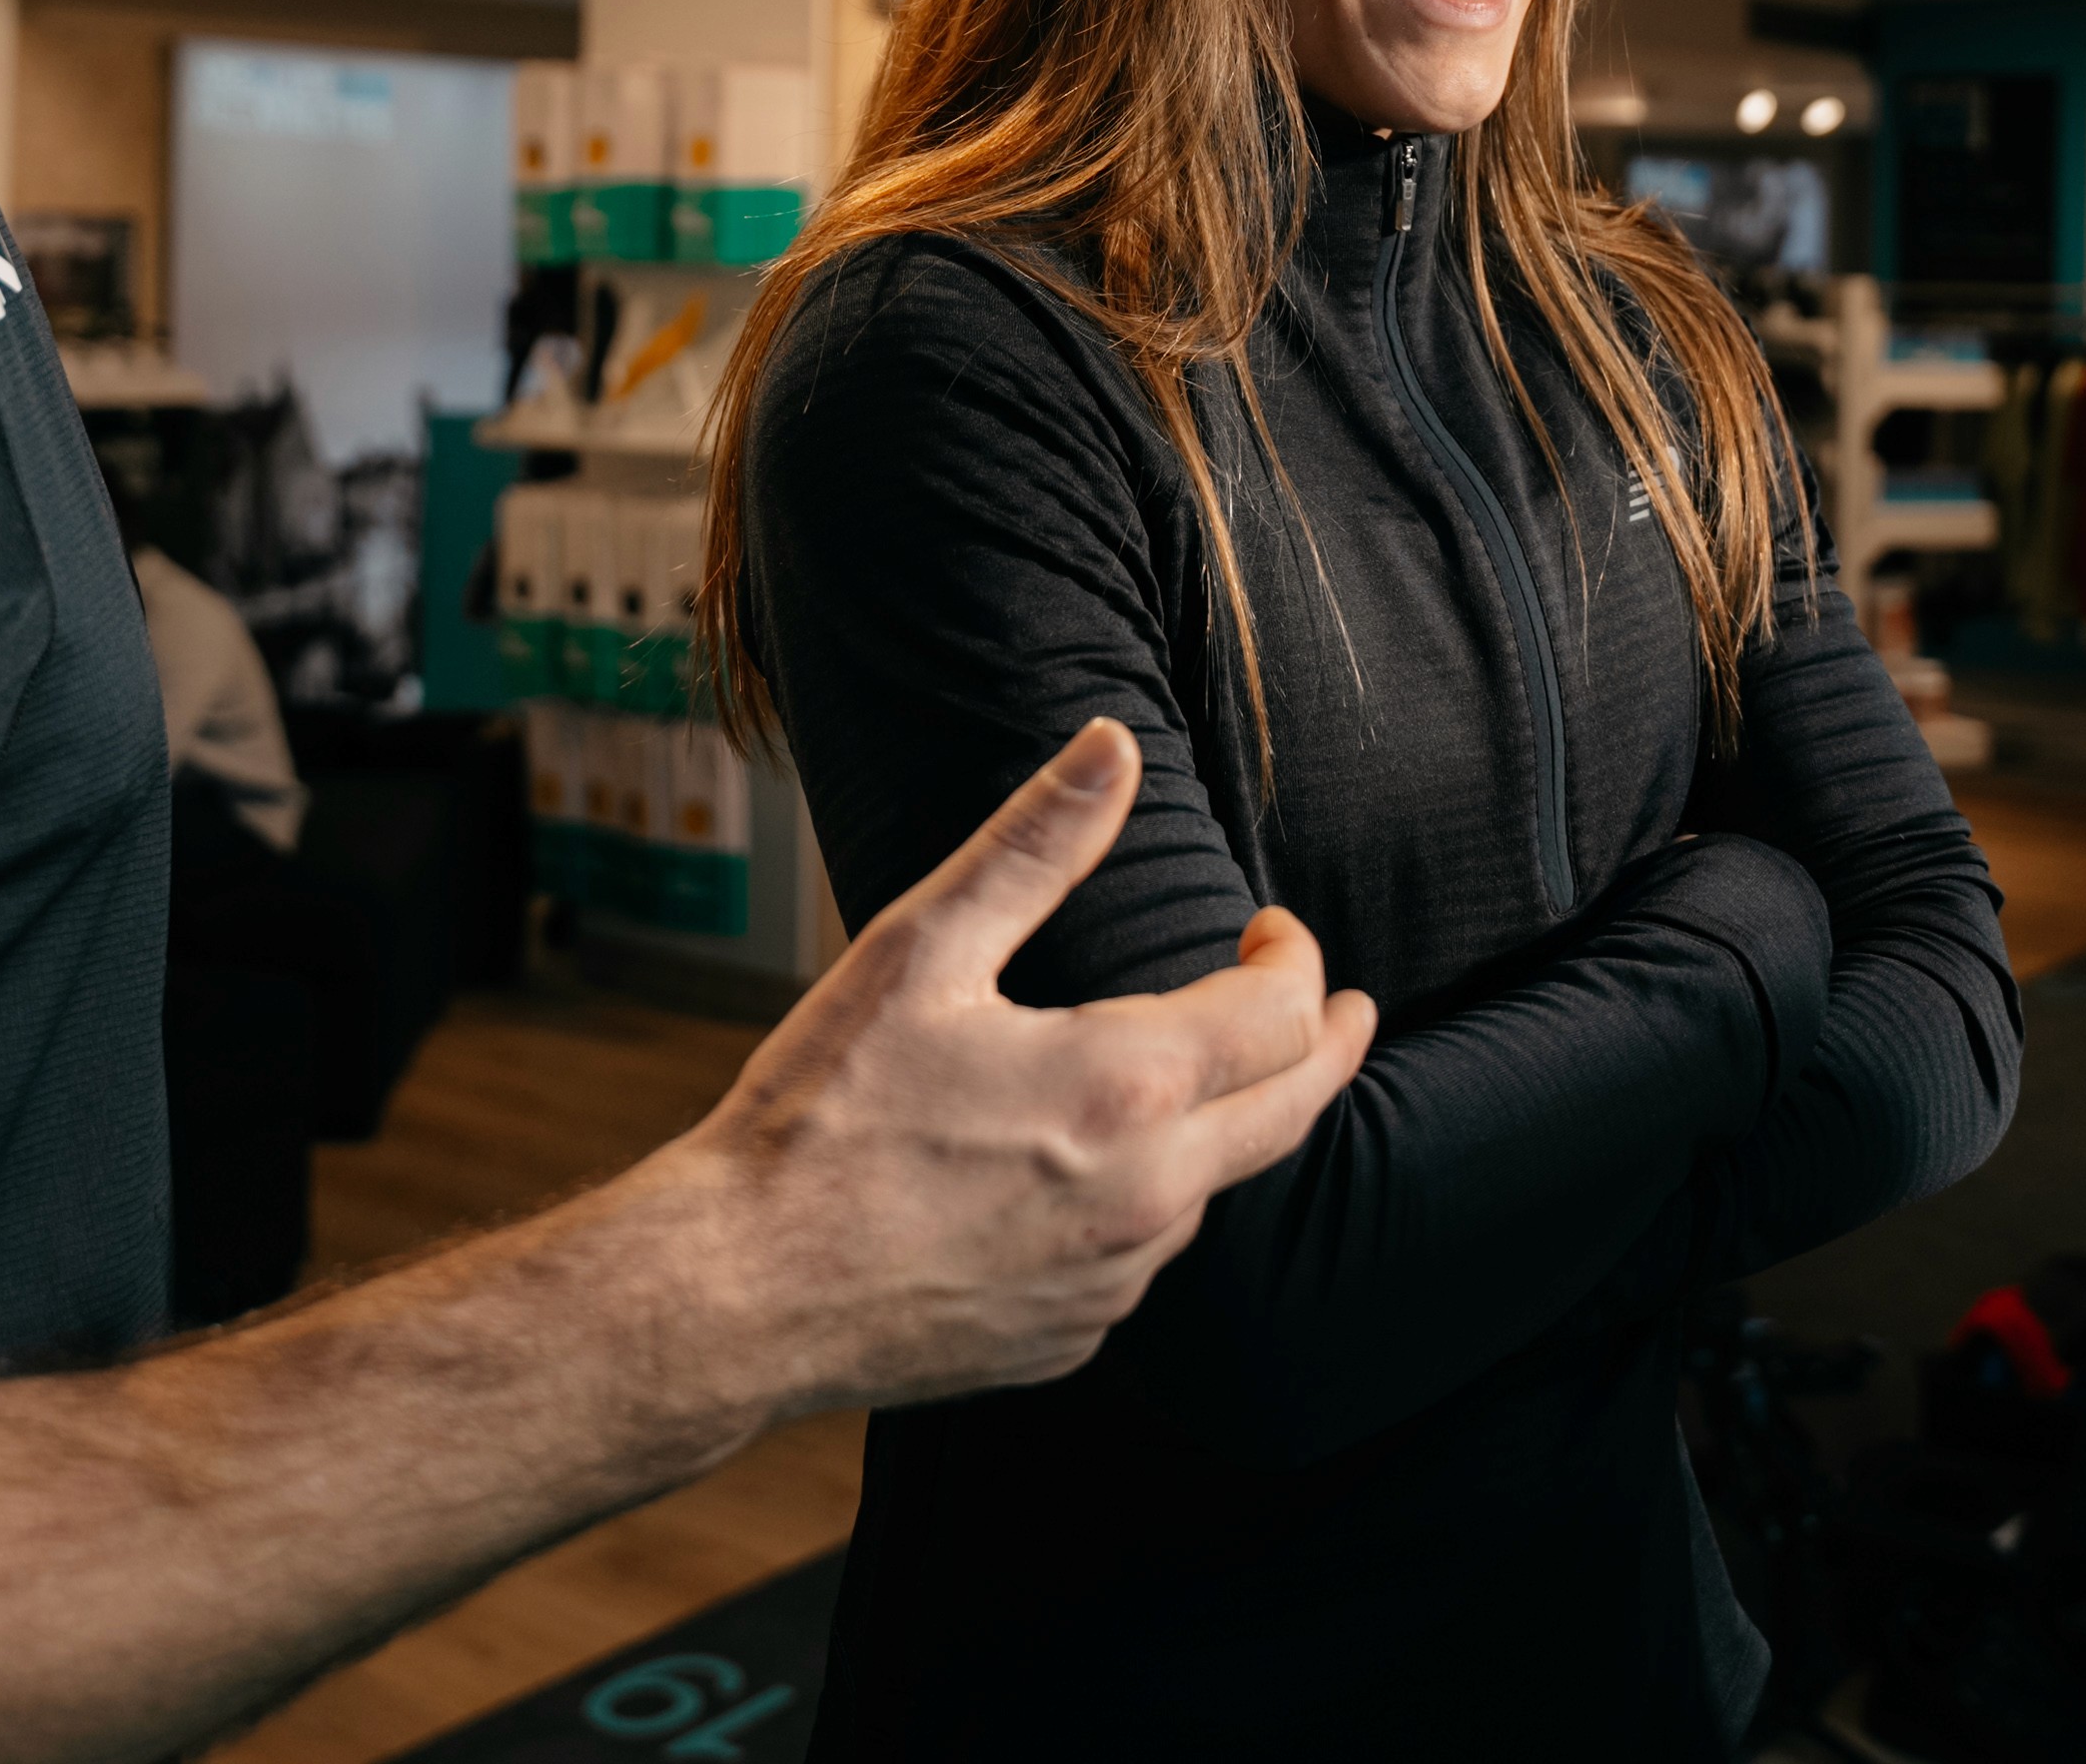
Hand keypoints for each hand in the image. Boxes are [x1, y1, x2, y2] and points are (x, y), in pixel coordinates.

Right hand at [666, 719, 1372, 1416]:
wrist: (739, 1293)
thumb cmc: (821, 1116)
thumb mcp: (921, 951)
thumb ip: (1035, 844)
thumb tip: (1115, 745)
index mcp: (1127, 1087)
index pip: (1282, 1015)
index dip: (1294, 960)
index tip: (1273, 930)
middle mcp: (1149, 1197)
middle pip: (1294, 1110)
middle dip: (1329, 1045)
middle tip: (1346, 1011)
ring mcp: (1115, 1281)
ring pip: (1213, 1188)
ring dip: (1225, 1125)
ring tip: (1196, 1080)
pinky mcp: (1073, 1339)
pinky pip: (1141, 1260)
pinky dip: (1146, 1203)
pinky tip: (1091, 1176)